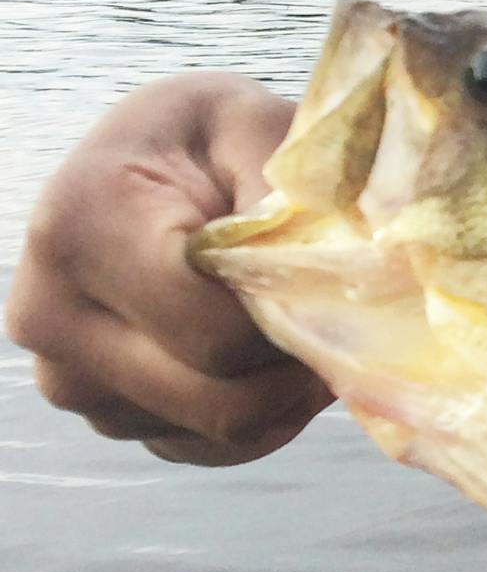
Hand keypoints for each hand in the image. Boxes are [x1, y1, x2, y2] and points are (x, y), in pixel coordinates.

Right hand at [4, 73, 330, 464]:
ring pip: (211, 429)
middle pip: (212, 394)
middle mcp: (50, 312)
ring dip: (284, 390)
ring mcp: (66, 374)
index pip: (211, 327)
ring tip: (311, 322)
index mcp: (81, 227)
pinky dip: (257, 416)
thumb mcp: (257, 126)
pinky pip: (199, 445)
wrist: (151, 157)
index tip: (344, 285)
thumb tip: (344, 268)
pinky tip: (278, 357)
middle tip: (351, 320)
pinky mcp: (100, 409)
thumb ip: (295, 192)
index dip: (294, 319)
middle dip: (298, 364)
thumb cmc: (211, 136)